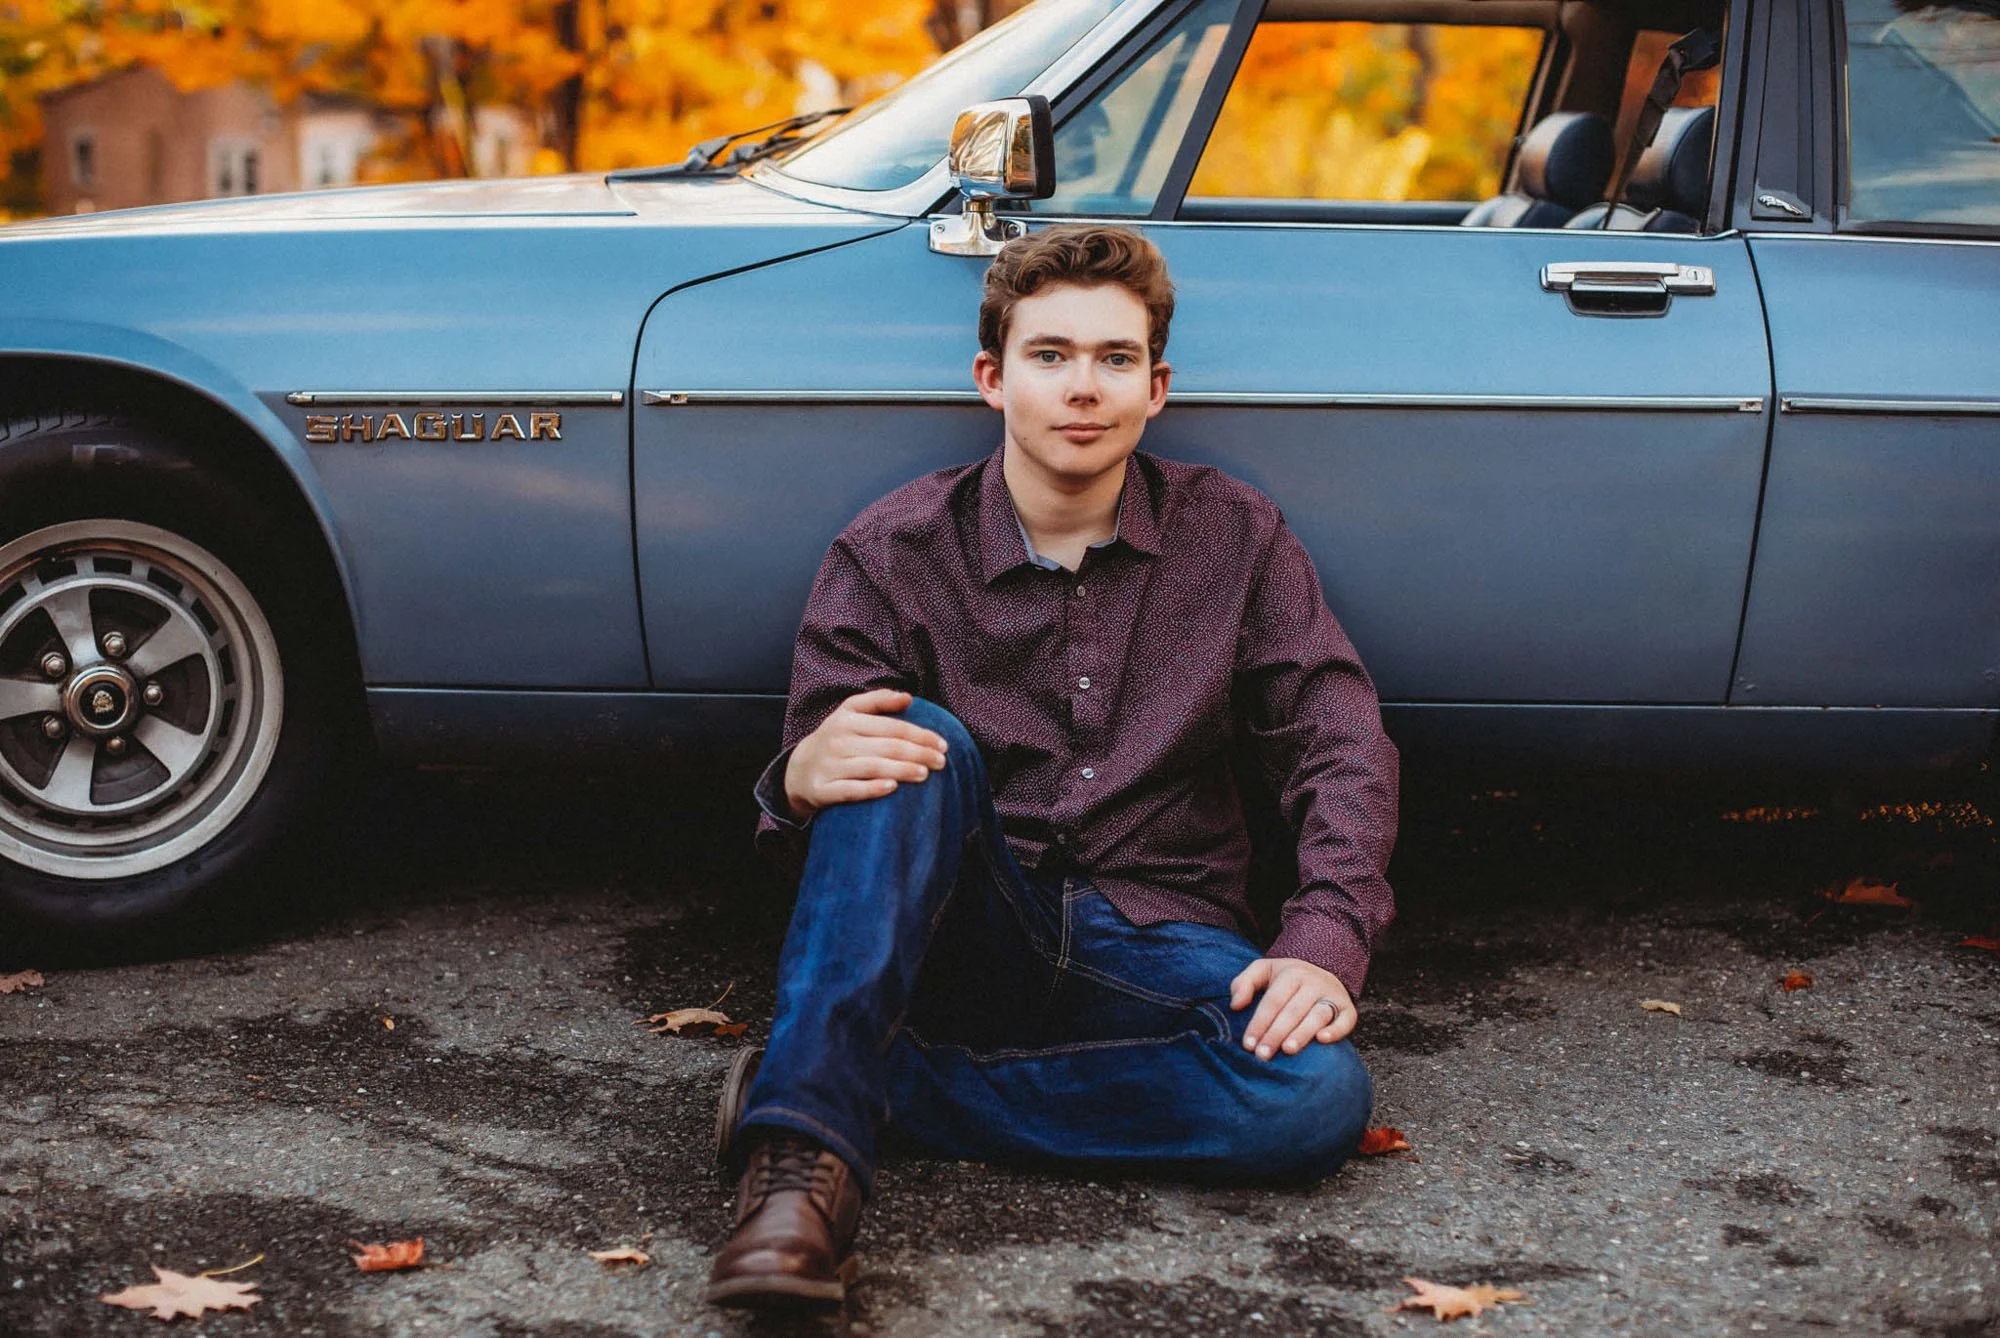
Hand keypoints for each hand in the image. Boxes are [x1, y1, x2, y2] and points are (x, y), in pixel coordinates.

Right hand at [782, 689, 948, 819]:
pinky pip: (850, 791)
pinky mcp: (823, 790)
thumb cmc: (836, 738)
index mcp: (848, 720)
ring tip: (925, 774)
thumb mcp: (850, 712)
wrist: (798, 769)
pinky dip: (871, 789)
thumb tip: (908, 697)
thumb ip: (878, 700)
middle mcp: (838, 742)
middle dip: (918, 753)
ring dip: (901, 770)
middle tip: (942, 762)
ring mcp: (830, 766)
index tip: (943, 744)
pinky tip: (891, 788)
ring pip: (871, 767)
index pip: (892, 727)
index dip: (920, 735)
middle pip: (886, 747)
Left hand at [1229, 957, 1355, 1058]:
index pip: (1273, 1001)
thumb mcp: (1263, 970)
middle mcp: (1314, 983)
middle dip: (1276, 1034)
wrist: (1323, 970)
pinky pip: (1346, 1019)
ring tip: (1288, 1050)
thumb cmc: (1286, 978)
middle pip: (1292, 1011)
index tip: (1248, 1045)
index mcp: (1292, 974)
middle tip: (1263, 1055)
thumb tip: (1236, 1006)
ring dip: (1302, 1033)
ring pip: (1317, 1015)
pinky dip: (1336, 1030)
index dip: (1259, 1023)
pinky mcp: (1348, 1008)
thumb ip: (1244, 983)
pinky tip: (1322, 1040)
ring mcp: (1332, 995)